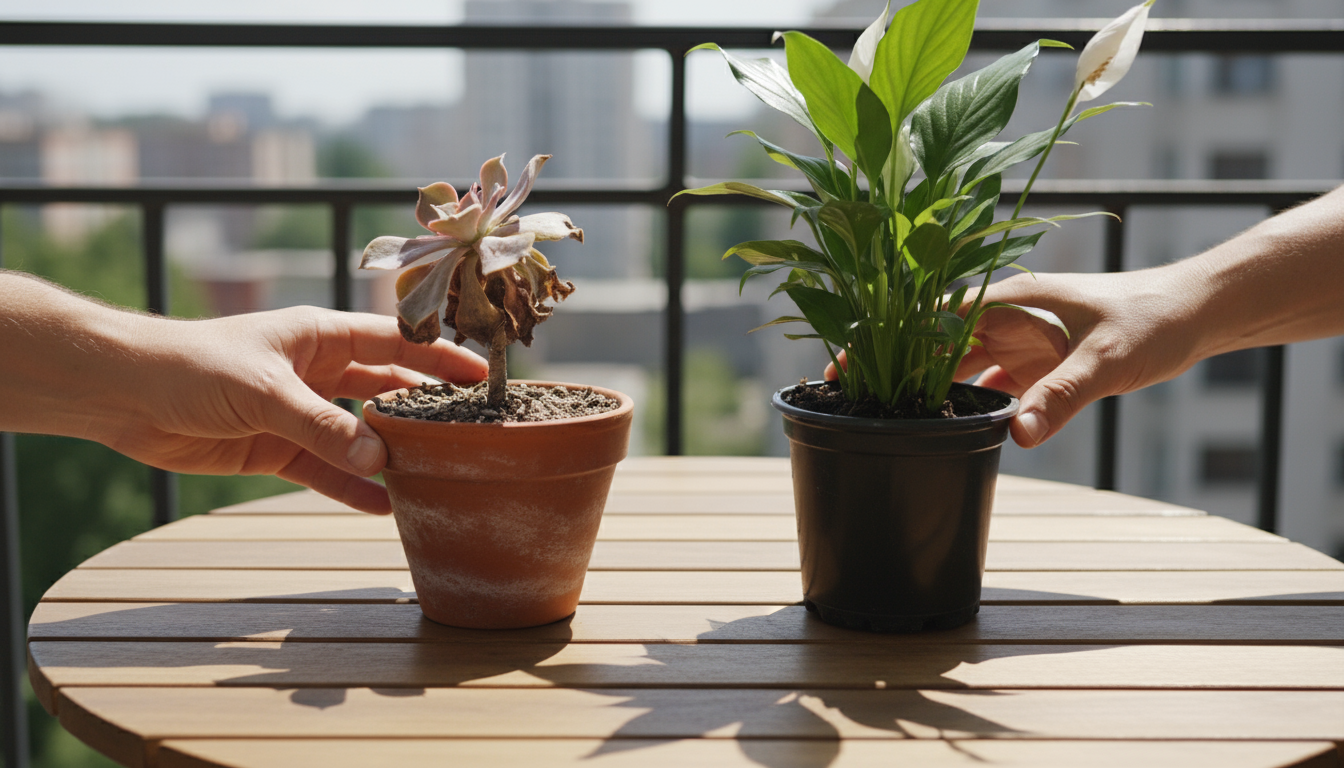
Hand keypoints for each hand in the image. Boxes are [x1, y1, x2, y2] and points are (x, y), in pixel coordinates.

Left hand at [107, 306, 486, 513]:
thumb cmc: (193, 365)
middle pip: (385, 391)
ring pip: (360, 437)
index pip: (394, 343)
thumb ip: (323, 426)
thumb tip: (379, 462)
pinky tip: (384, 507)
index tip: (480, 376)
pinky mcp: (275, 450)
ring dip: (391, 456)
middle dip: (424, 410)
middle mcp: (317, 372)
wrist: (124, 394)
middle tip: (470, 431)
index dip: (438, 358)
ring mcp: (298, 413)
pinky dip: (352, 489)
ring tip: (436, 477)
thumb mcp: (266, 391)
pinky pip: (325, 472)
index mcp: (320, 335)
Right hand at [823, 268, 1205, 448]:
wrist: (1194, 316)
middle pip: (929, 343)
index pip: (928, 317)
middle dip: (891, 369)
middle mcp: (1003, 318)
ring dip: (924, 389)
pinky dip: (962, 404)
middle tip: (851, 404)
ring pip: (953, 366)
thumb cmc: (1152, 321)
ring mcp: (1016, 342)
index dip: (883, 340)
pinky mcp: (1033, 364)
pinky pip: (984, 386)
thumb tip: (1019, 436)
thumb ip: (1062, 396)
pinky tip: (943, 429)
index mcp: (1008, 300)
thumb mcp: (1107, 360)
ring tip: (885, 420)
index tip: (844, 367)